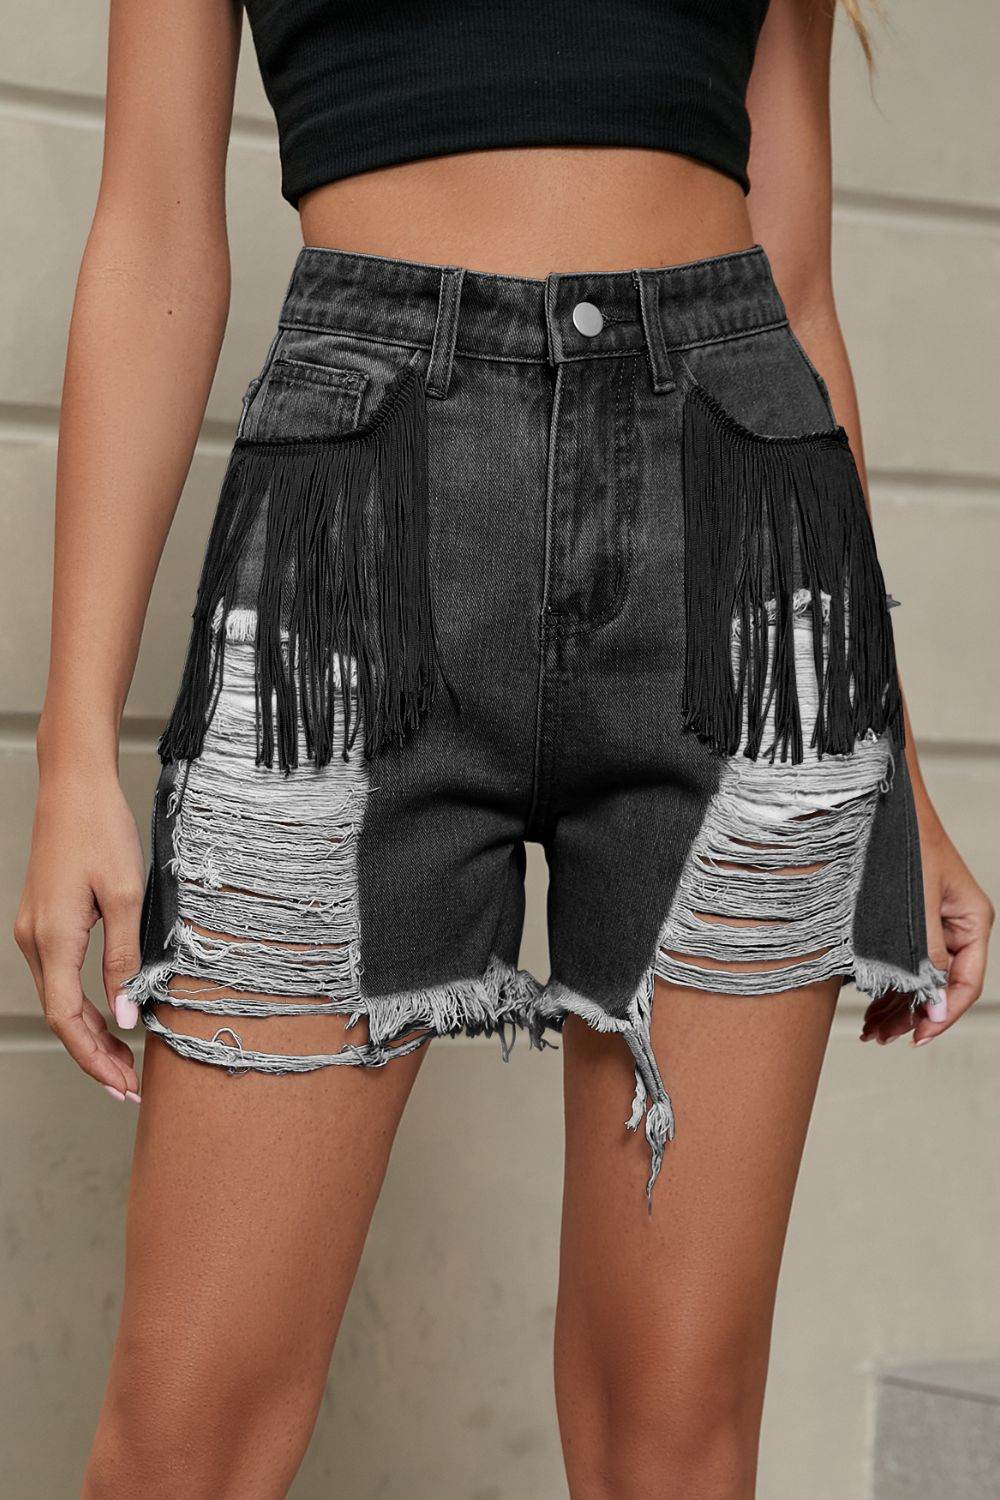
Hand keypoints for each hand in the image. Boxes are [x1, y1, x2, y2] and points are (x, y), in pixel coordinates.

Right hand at [14, 769, 144, 1099]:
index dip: (95, 1058)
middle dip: (94, 1056)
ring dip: (89, 1034)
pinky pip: (59, 977)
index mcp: (53, 938)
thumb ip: (126, 958)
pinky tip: (108, 1016)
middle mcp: (34, 940)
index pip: (69, 1019)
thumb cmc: (101, 830)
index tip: (123, 1085)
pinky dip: (82, 1005)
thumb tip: (128, 1014)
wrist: (74, 785)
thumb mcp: (128, 895)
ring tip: (124, 1061)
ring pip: (59, 999)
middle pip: (61, 1017)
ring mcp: (33, 930)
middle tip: (129, 1087)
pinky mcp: (42, 921)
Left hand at [860, 803, 993, 1046]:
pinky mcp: (910, 920)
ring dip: (898, 1006)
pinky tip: (870, 1005)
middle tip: (880, 1039)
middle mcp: (957, 927)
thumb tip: (934, 1004)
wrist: (882, 803)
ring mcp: (935, 924)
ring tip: (871, 1032)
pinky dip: (889, 985)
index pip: (964, 984)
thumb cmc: (903, 843)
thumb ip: (926, 954)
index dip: (941, 1016)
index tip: (916, 1038)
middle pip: (941, 987)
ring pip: (921, 979)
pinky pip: (906, 961)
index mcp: (972, 921)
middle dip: (912, 1016)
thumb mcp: (915, 903)